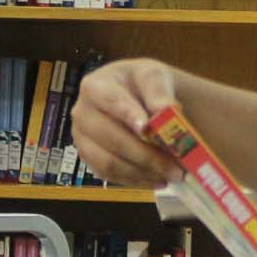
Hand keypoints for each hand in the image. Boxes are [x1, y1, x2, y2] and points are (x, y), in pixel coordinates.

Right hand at [70, 58, 180, 186]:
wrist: (139, 97)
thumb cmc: (143, 85)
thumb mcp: (154, 77)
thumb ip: (159, 92)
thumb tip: (165, 111)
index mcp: (95, 86)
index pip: (110, 101)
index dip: (127, 115)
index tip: (146, 128)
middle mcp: (82, 113)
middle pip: (111, 138)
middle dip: (145, 154)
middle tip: (174, 166)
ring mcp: (82, 139)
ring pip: (109, 163)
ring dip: (143, 172)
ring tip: (171, 175)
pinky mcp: (89, 159)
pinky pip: (110, 175)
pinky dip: (136, 180)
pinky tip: (158, 179)